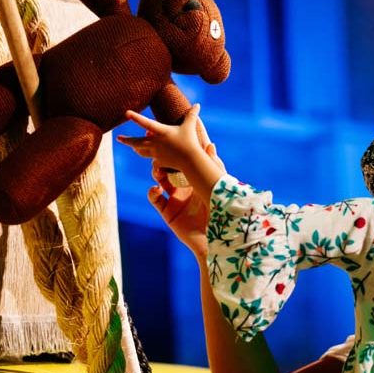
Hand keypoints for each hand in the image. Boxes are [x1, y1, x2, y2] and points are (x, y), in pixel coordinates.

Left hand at [117, 104, 202, 171]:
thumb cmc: (190, 141)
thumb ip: (192, 115)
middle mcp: (155, 142)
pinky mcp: (159, 161)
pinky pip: (153, 160)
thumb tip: (198, 104)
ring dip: (136, 148)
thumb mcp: (190, 126)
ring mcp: (156, 153)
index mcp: (161, 132)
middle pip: (136, 142)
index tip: (126, 113)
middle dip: (126, 140)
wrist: (190, 160)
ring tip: (133, 148)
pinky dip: (152, 159)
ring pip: (141, 151)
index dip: (135, 117)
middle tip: (118, 138)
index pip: (146, 123)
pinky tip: (152, 159)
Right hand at [148, 143, 223, 257]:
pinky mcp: (168, 211)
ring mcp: (175, 198)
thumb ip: (214, 166)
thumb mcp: (217, 186)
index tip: (171, 133)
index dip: (178, 148)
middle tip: (155, 145)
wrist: (214, 239)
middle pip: (169, 165)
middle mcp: (185, 186)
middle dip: (162, 156)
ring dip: (156, 171)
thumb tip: (211, 144)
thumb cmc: (221, 212)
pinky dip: (152, 192)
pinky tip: (155, 188)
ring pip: (159, 179)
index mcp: (197, 178)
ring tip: (157, 169)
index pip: (185, 159)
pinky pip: (155, 199)